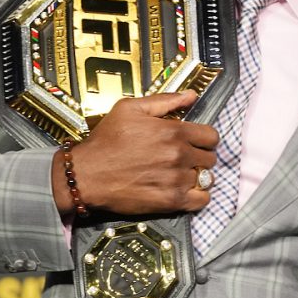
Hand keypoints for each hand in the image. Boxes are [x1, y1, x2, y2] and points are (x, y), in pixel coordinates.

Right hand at [52, 90, 219, 215]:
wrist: (86, 175)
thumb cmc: (105, 141)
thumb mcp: (130, 109)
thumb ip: (165, 101)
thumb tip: (191, 95)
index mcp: (174, 131)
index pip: (212, 136)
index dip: (204, 139)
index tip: (195, 142)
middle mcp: (179, 155)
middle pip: (210, 158)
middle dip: (200, 157)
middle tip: (185, 159)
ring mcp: (176, 179)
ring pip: (207, 178)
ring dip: (197, 176)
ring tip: (182, 175)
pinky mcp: (170, 201)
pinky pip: (202, 200)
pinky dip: (198, 197)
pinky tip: (185, 191)